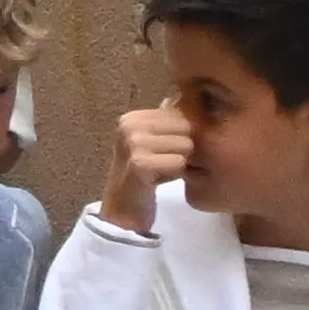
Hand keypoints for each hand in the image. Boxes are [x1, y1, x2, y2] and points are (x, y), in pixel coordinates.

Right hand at [103, 103, 194, 233]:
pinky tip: (158, 181)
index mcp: (132, 117)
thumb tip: (183, 96)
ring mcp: (132, 143)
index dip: (181, 135)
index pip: (181, 113)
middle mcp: (129, 125)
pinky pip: (179, 162)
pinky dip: (175, 174)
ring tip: (161, 172)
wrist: (122, 213)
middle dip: (182, 147)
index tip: (162, 153)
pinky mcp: (139, 163)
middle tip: (163, 164)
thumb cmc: (143, 177)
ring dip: (180, 162)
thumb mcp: (153, 143)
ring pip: (186, 144)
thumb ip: (167, 121)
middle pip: (186, 127)